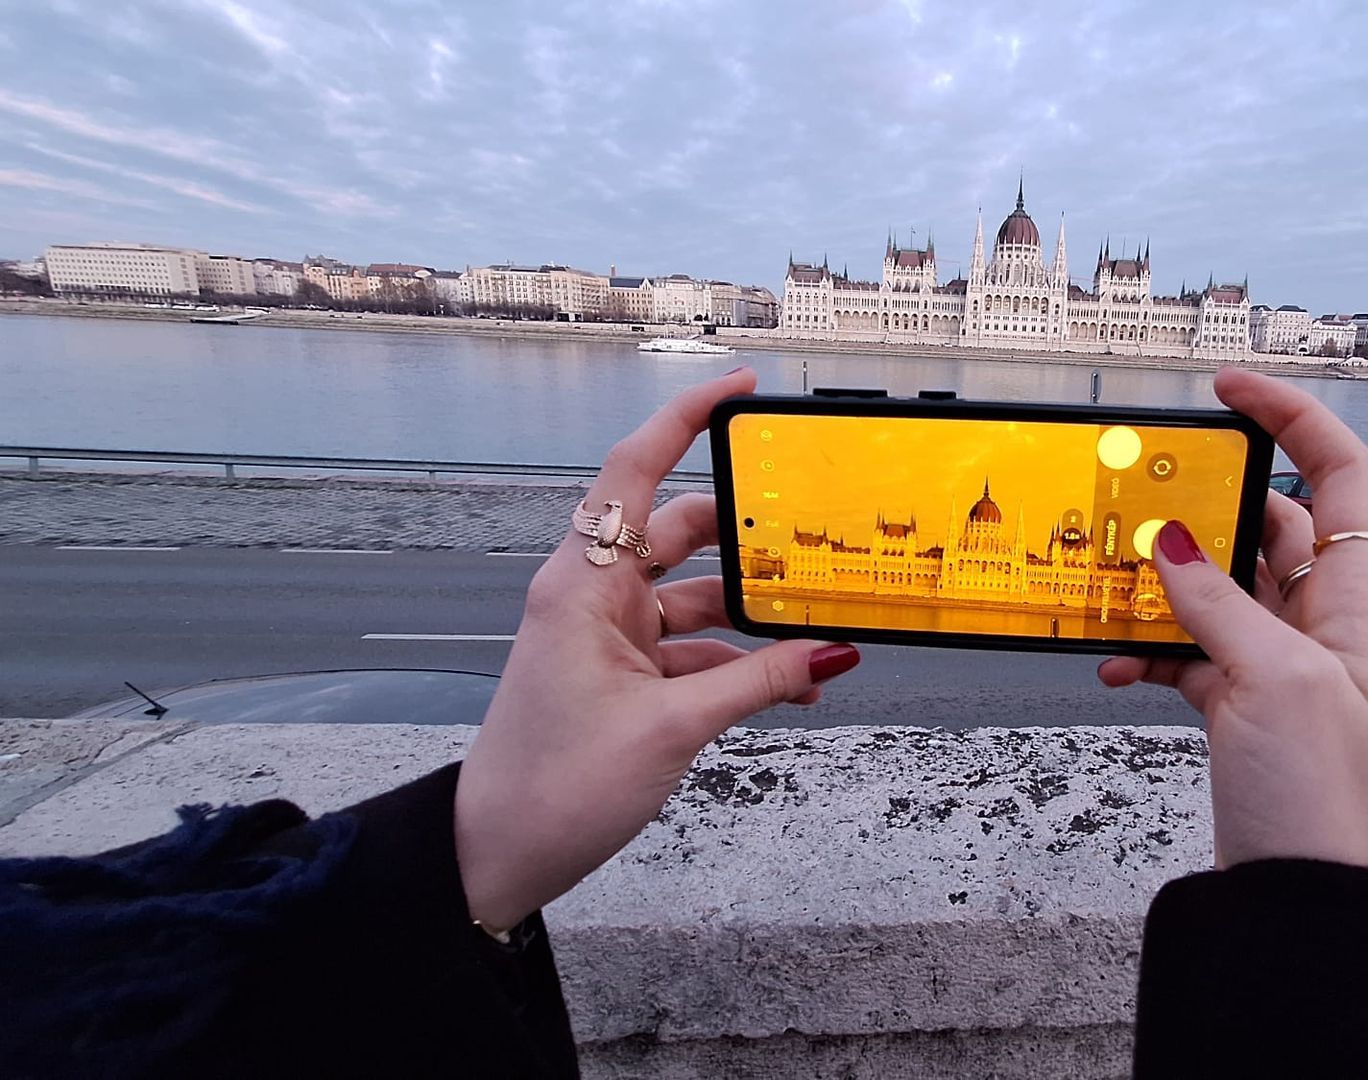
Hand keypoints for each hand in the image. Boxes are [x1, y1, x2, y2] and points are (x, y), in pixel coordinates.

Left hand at [454, 368, 860, 928]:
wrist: (496, 854)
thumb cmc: (554, 784)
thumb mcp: (671, 728)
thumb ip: (757, 683)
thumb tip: (828, 652)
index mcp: (583, 583)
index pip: (635, 470)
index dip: (686, 420)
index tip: (740, 390)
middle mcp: (592, 596)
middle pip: (680, 534)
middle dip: (748, 536)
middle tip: (811, 534)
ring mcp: (607, 637)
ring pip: (695, 599)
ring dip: (752, 617)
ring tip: (817, 633)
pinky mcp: (620, 677)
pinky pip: (692, 650)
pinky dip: (738, 663)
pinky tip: (789, 685)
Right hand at [1099, 367, 1367, 876]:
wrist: (1325, 915)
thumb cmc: (1335, 808)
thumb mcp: (1277, 685)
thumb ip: (1220, 606)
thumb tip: (1171, 544)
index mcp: (1365, 600)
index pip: (1341, 473)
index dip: (1291, 417)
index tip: (1228, 387)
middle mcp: (1331, 625)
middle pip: (1267, 528)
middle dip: (1201, 508)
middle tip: (1138, 495)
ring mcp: (1286, 670)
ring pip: (1219, 592)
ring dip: (1164, 585)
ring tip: (1111, 582)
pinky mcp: (1247, 714)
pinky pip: (1194, 654)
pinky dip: (1154, 650)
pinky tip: (1116, 661)